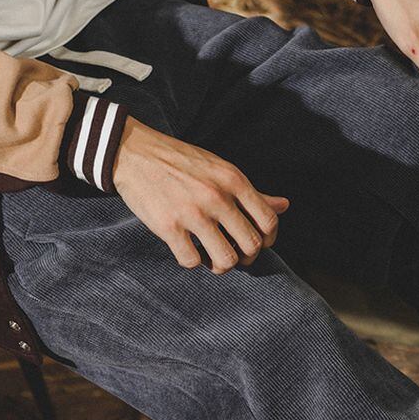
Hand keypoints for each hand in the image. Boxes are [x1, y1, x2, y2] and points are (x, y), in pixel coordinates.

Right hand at [113, 117, 288, 272]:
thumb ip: (252, 192)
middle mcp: (217, 197)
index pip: (268, 221)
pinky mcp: (168, 227)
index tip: (258, 243)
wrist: (134, 153)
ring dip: (222, 266)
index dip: (268, 240)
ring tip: (214, 260)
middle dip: (247, 257)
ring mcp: (193, 213)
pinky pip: (192, 261)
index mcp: (233, 180)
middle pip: (251, 245)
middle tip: (236, 255)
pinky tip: (189, 251)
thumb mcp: (221, 169)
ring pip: (226, 260)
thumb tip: (284, 206)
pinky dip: (193, 262)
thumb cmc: (182, 162)